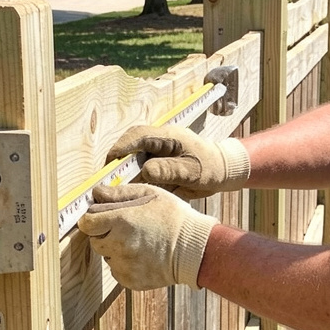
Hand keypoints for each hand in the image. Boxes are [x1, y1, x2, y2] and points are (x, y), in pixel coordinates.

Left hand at [77, 183, 216, 289]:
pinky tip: (143, 256)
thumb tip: (96, 193)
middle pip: (95, 240)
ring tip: (139, 242)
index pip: (86, 223)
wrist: (195, 250)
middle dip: (105, 233)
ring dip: (115, 250)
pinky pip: (117, 271)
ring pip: (106, 257)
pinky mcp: (130, 281)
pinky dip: (125, 264)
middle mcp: (119, 245)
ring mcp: (124, 265)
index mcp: (121, 222)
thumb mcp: (150, 194)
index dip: (93, 219)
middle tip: (126, 229)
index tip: (102, 217)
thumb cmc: (175, 218)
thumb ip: (119, 193)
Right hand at [105, 125, 249, 198]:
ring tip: (114, 189)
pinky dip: (134, 181)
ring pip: (133, 159)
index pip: (138, 136)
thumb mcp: (192, 171)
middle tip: (107, 179)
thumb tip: (146, 171)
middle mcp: (159, 142)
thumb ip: (170, 170)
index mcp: (168, 136)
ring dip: (124, 173)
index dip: (121, 147)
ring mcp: (157, 153)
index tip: (109, 162)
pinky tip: (130, 193)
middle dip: (117, 161)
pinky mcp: (158, 164)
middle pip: (130, 146)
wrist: (223, 172)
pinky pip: (141, 170)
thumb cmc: (211, 167)